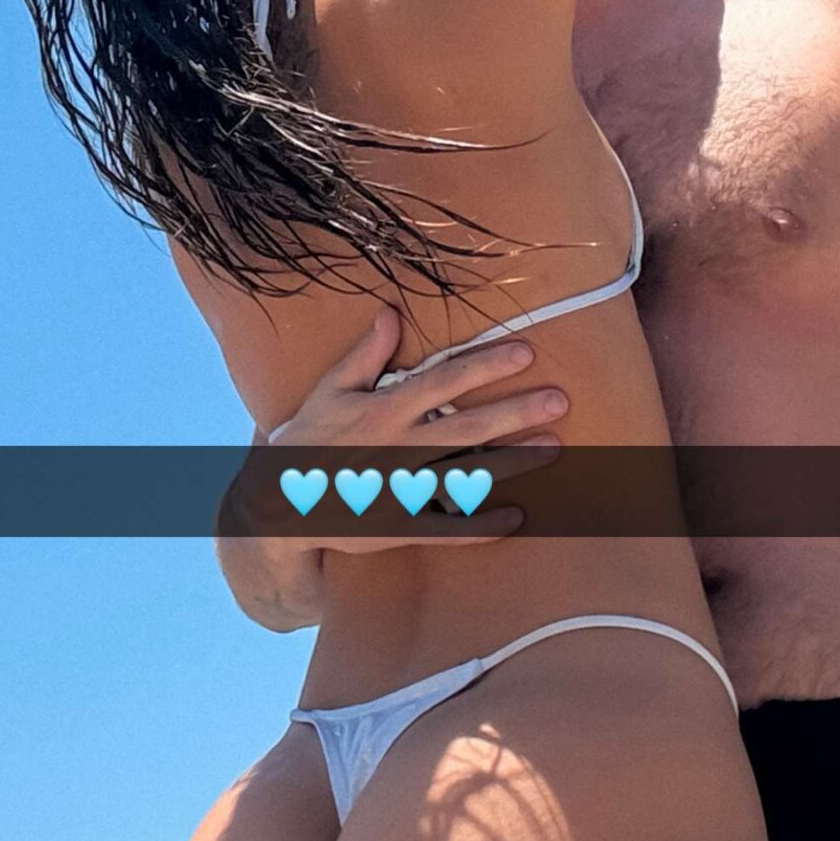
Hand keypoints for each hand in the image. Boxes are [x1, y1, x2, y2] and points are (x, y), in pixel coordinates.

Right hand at [223, 307, 564, 552]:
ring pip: (467, 474)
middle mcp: (398, 448)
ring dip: (513, 462)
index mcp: (383, 411)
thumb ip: (365, 354)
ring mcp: (402, 490)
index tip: (526, 352)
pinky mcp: (401, 526)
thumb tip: (392, 312)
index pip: (443, 381)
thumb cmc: (307, 439)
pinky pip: (449, 529)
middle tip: (560, 400)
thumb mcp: (330, 390)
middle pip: (468, 427)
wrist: (279, 502)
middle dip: (515, 413)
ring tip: (555, 448)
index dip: (485, 365)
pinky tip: (519, 518)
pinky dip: (484, 526)